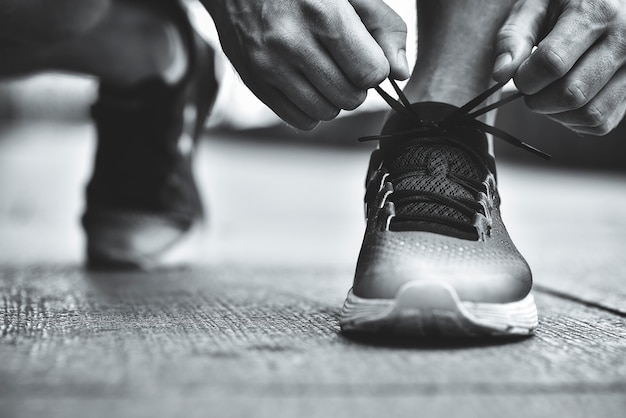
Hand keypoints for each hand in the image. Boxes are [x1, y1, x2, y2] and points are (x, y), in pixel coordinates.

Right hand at [203, 0, 407, 128]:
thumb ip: (383, 26)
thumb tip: (399, 73)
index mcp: (322, 13)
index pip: (369, 72)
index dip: (375, 67)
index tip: (366, 55)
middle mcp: (291, 42)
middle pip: (349, 97)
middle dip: (356, 85)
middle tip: (345, 64)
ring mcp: (268, 65)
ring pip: (326, 112)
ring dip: (334, 99)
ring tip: (326, 72)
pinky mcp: (254, 82)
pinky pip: (300, 120)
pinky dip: (312, 109)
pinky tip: (308, 85)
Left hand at [493, 0, 625, 134]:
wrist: (606, 2)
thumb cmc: (565, 2)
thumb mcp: (534, 5)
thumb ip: (514, 37)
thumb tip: (501, 74)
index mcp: (595, 12)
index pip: (552, 63)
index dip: (525, 78)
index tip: (519, 74)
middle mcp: (623, 39)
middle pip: (571, 93)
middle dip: (538, 99)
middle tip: (532, 85)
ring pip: (589, 114)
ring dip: (556, 113)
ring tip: (548, 91)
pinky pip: (601, 123)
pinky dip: (575, 120)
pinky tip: (565, 101)